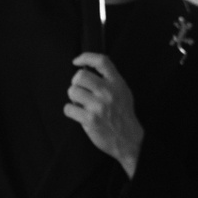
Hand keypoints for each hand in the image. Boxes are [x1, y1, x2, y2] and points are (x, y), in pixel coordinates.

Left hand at [66, 54, 143, 176]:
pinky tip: (79, 115)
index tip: (77, 61)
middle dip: (76, 83)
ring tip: (82, 104)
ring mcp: (99, 106)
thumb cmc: (123, 115)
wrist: (128, 139)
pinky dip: (71, 112)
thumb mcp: (123, 92)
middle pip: (80, 76)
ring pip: (72, 91)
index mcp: (117, 83)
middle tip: (81, 90)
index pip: (101, 61)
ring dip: (74, 98)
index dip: (86, 57)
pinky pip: (68, 109)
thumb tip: (88, 68)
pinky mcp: (90, 119)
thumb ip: (109, 79)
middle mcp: (108, 92)